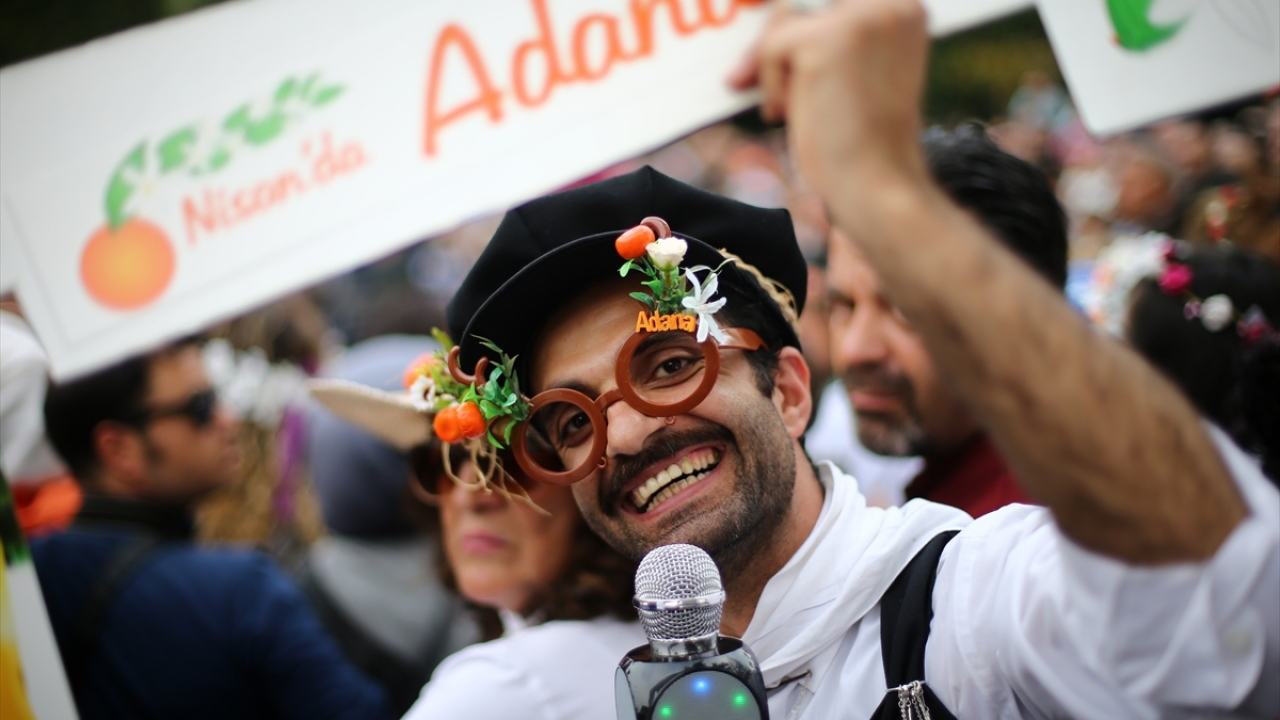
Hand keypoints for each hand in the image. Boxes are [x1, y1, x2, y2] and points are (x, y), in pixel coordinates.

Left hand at [729, 0, 931, 197]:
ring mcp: (860, 16)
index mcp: (902, 5)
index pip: (825, 0)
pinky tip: (790, 114)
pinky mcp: (827, 40)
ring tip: (791, 108)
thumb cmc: (861, 140)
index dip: (795, 23)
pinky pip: (772, 48)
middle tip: (744, 78)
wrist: (877, 182)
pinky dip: (771, 86)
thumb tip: (767, 17)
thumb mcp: (848, 72)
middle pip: (800, 4)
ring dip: (773, 68)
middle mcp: (888, 1)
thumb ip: (822, 37)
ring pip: (784, 23)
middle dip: (771, 43)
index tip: (775, 44)